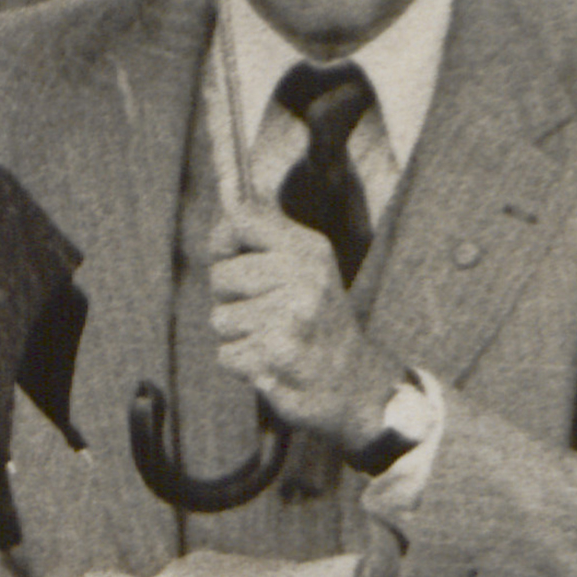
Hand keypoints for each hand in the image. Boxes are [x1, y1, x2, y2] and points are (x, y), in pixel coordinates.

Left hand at [207, 192, 407, 449]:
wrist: (355, 380)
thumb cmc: (314, 318)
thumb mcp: (301, 264)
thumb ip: (260, 229)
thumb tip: (226, 195)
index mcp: (308, 249)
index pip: (239, 221)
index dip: (224, 245)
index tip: (238, 260)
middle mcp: (305, 277)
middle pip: (221, 276)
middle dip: (233, 299)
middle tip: (270, 312)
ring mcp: (294, 316)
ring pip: (220, 319)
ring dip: (239, 335)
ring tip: (274, 338)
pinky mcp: (280, 354)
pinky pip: (227, 354)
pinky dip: (243, 364)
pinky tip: (273, 363)